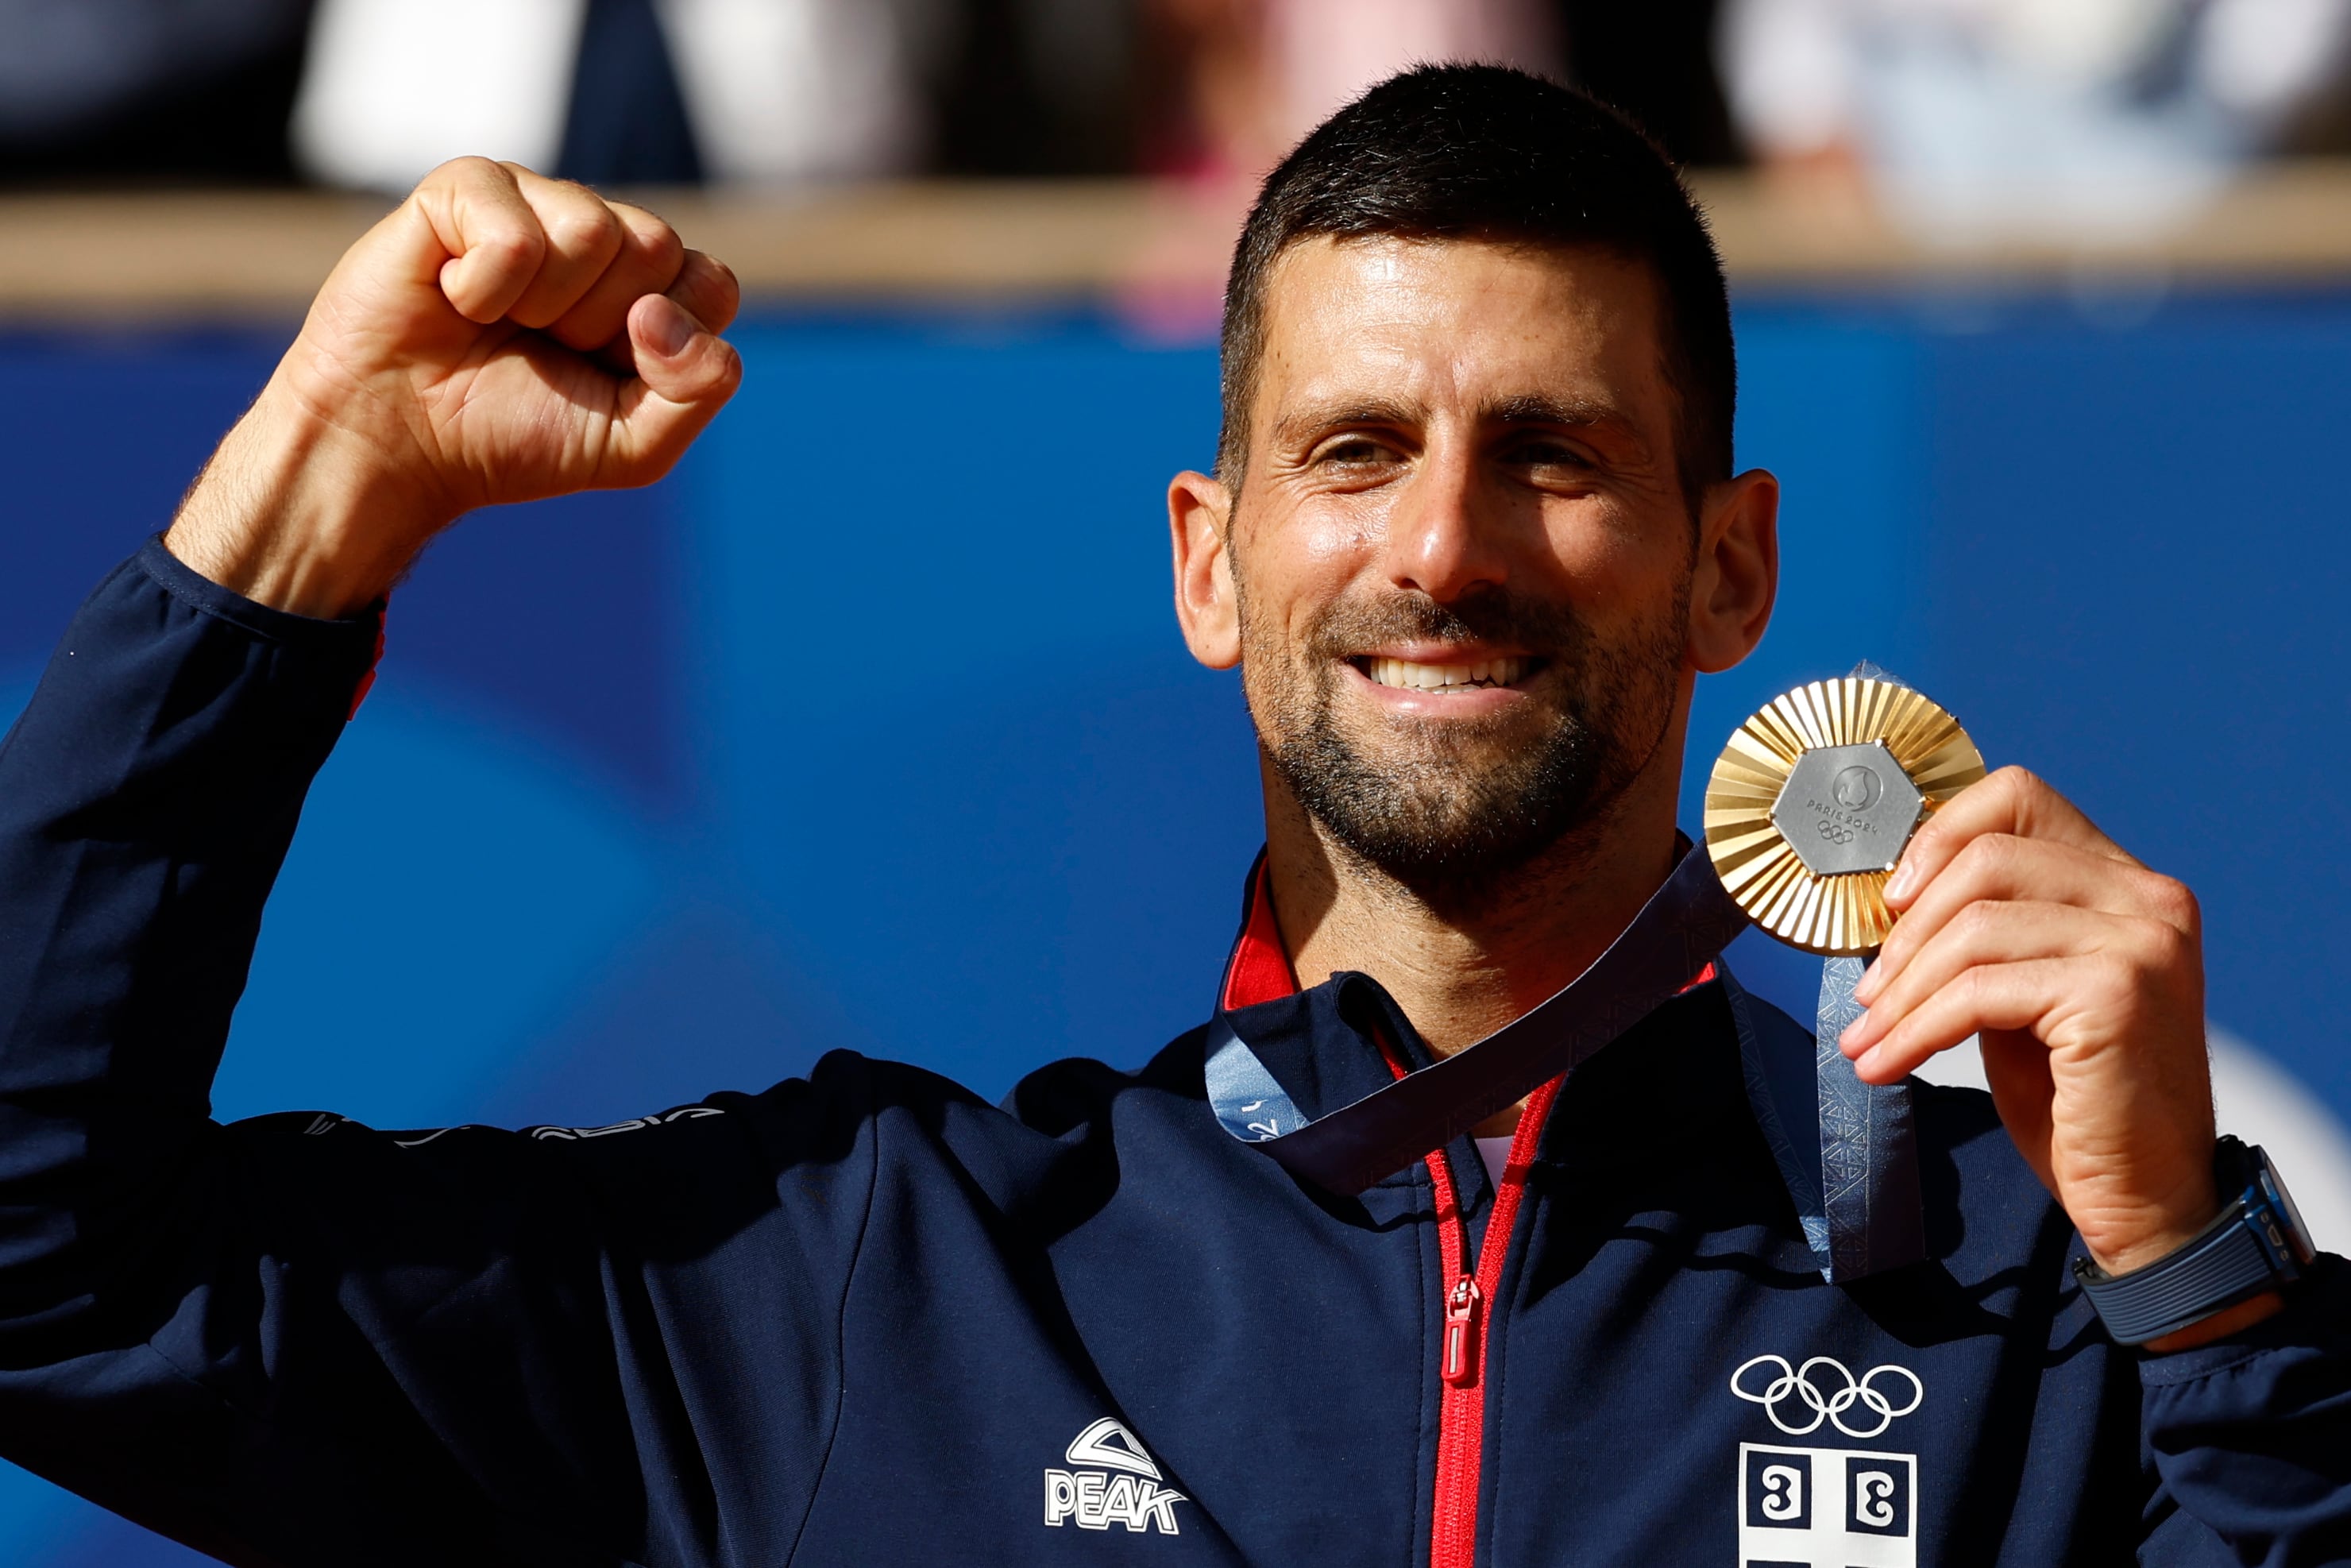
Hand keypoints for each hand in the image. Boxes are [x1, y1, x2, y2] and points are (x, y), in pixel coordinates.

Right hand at [166, 158, 741, 617]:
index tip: (606, 371)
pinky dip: (484, 290)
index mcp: (647, 285)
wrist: (399, 445)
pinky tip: (454, 298)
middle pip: (658, 246)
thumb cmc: (513, 437)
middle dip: (602, 324)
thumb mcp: (634, 444)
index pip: (711, 284)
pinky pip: (515, 235)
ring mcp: (531, 201)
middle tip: (542, 346)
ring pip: (594, 229)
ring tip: (496, 322)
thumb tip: (662, 312)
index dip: (665, 344)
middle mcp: (596, 233)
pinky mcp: (464, 189)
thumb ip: (699, 389)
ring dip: (544, 305)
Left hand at [1839, 767, 2272, 1345]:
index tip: (1890, 902)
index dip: (1938, 836)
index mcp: (2128, 885)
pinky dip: (1917, 1028)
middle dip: (1906, 931)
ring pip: (1974, 928)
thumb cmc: (2078, 1100)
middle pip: (1985, 859)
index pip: (2020, 798)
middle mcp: (2148, 900)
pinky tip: (1886, 1063)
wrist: (2147, 1199)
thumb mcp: (2023, 996)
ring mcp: (2141, 943)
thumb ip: (1986, 935)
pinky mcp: (2116, 994)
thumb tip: (1890, 898)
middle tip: (1866, 993)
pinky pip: (1979, 990)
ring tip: (1867, 1036)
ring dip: (1902, 990)